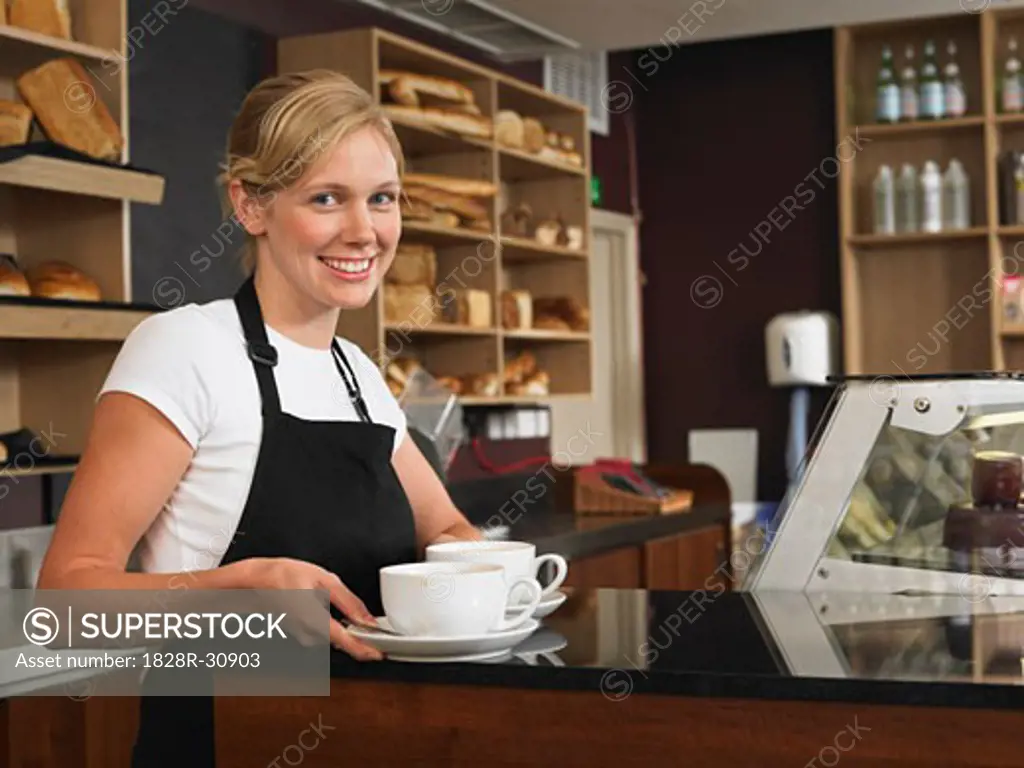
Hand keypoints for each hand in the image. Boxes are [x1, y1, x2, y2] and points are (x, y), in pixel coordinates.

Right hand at [230, 557, 382, 660]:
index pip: (347, 644)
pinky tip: (325, 608)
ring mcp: (301, 635)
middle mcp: (307, 634)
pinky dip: (329, 624)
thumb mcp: (325, 581)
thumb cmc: (286, 576)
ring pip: (331, 636)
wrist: (257, 579)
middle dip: (356, 634)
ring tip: (338, 607)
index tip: (381, 652)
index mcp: (316, 621)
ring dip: (342, 627)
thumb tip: (367, 619)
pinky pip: (320, 632)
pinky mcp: (299, 633)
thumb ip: (350, 603)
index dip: (367, 650)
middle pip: (342, 641)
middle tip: (368, 625)